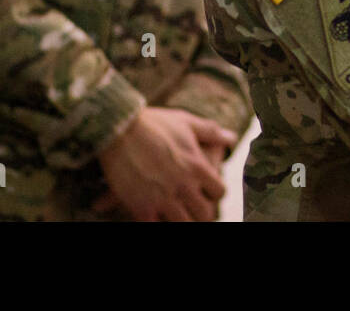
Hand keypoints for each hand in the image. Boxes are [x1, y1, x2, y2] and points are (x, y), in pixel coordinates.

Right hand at [95, 107, 236, 220]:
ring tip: (176, 216)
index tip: (205, 192)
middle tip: (193, 210)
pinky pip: (156, 227)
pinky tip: (154, 218)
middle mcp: (184, 185)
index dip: (214, 193)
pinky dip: (158, 224)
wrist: (118, 127)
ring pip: (184, 224)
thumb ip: (211, 132)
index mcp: (197, 166)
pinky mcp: (141, 207)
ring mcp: (163, 198)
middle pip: (205, 214)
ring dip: (182, 221)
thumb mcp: (186, 122)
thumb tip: (231, 137)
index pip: (220, 192)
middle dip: (202, 214)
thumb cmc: (154, 123)